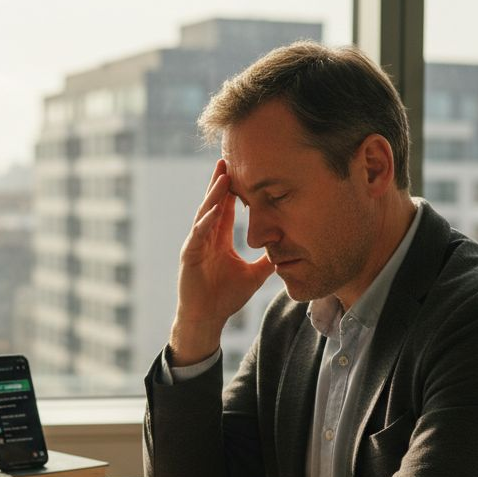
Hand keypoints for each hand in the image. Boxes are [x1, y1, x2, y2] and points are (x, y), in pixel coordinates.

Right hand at [170, 160, 275, 365]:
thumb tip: (288, 251)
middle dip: (220, 181)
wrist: (207, 319)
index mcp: (219, 238)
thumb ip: (267, 261)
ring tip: (223, 175)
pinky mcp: (189, 256)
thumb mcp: (254, 275)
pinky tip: (216, 208)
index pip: (227, 207)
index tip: (243, 168)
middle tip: (227, 157)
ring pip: (206, 213)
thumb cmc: (225, 298)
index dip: (234, 189)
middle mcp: (206, 237)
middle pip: (214, 203)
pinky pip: (199, 234)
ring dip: (214, 195)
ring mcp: (196, 244)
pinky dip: (207, 220)